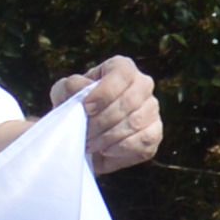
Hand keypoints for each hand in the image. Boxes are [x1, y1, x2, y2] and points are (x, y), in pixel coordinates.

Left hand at [52, 57, 163, 173]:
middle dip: (102, 121)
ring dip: (108, 137)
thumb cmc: (76, 109)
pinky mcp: (155, 134)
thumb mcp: (64, 94)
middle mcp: (143, 84)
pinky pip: (144, 141)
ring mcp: (152, 109)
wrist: (86, 136)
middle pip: (129, 101)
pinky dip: (121, 148)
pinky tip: (106, 150)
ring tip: (91, 144)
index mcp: (122, 68)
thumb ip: (69, 87)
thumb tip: (81, 87)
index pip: (122, 74)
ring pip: (136, 122)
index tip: (86, 109)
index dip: (104, 92)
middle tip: (85, 134)